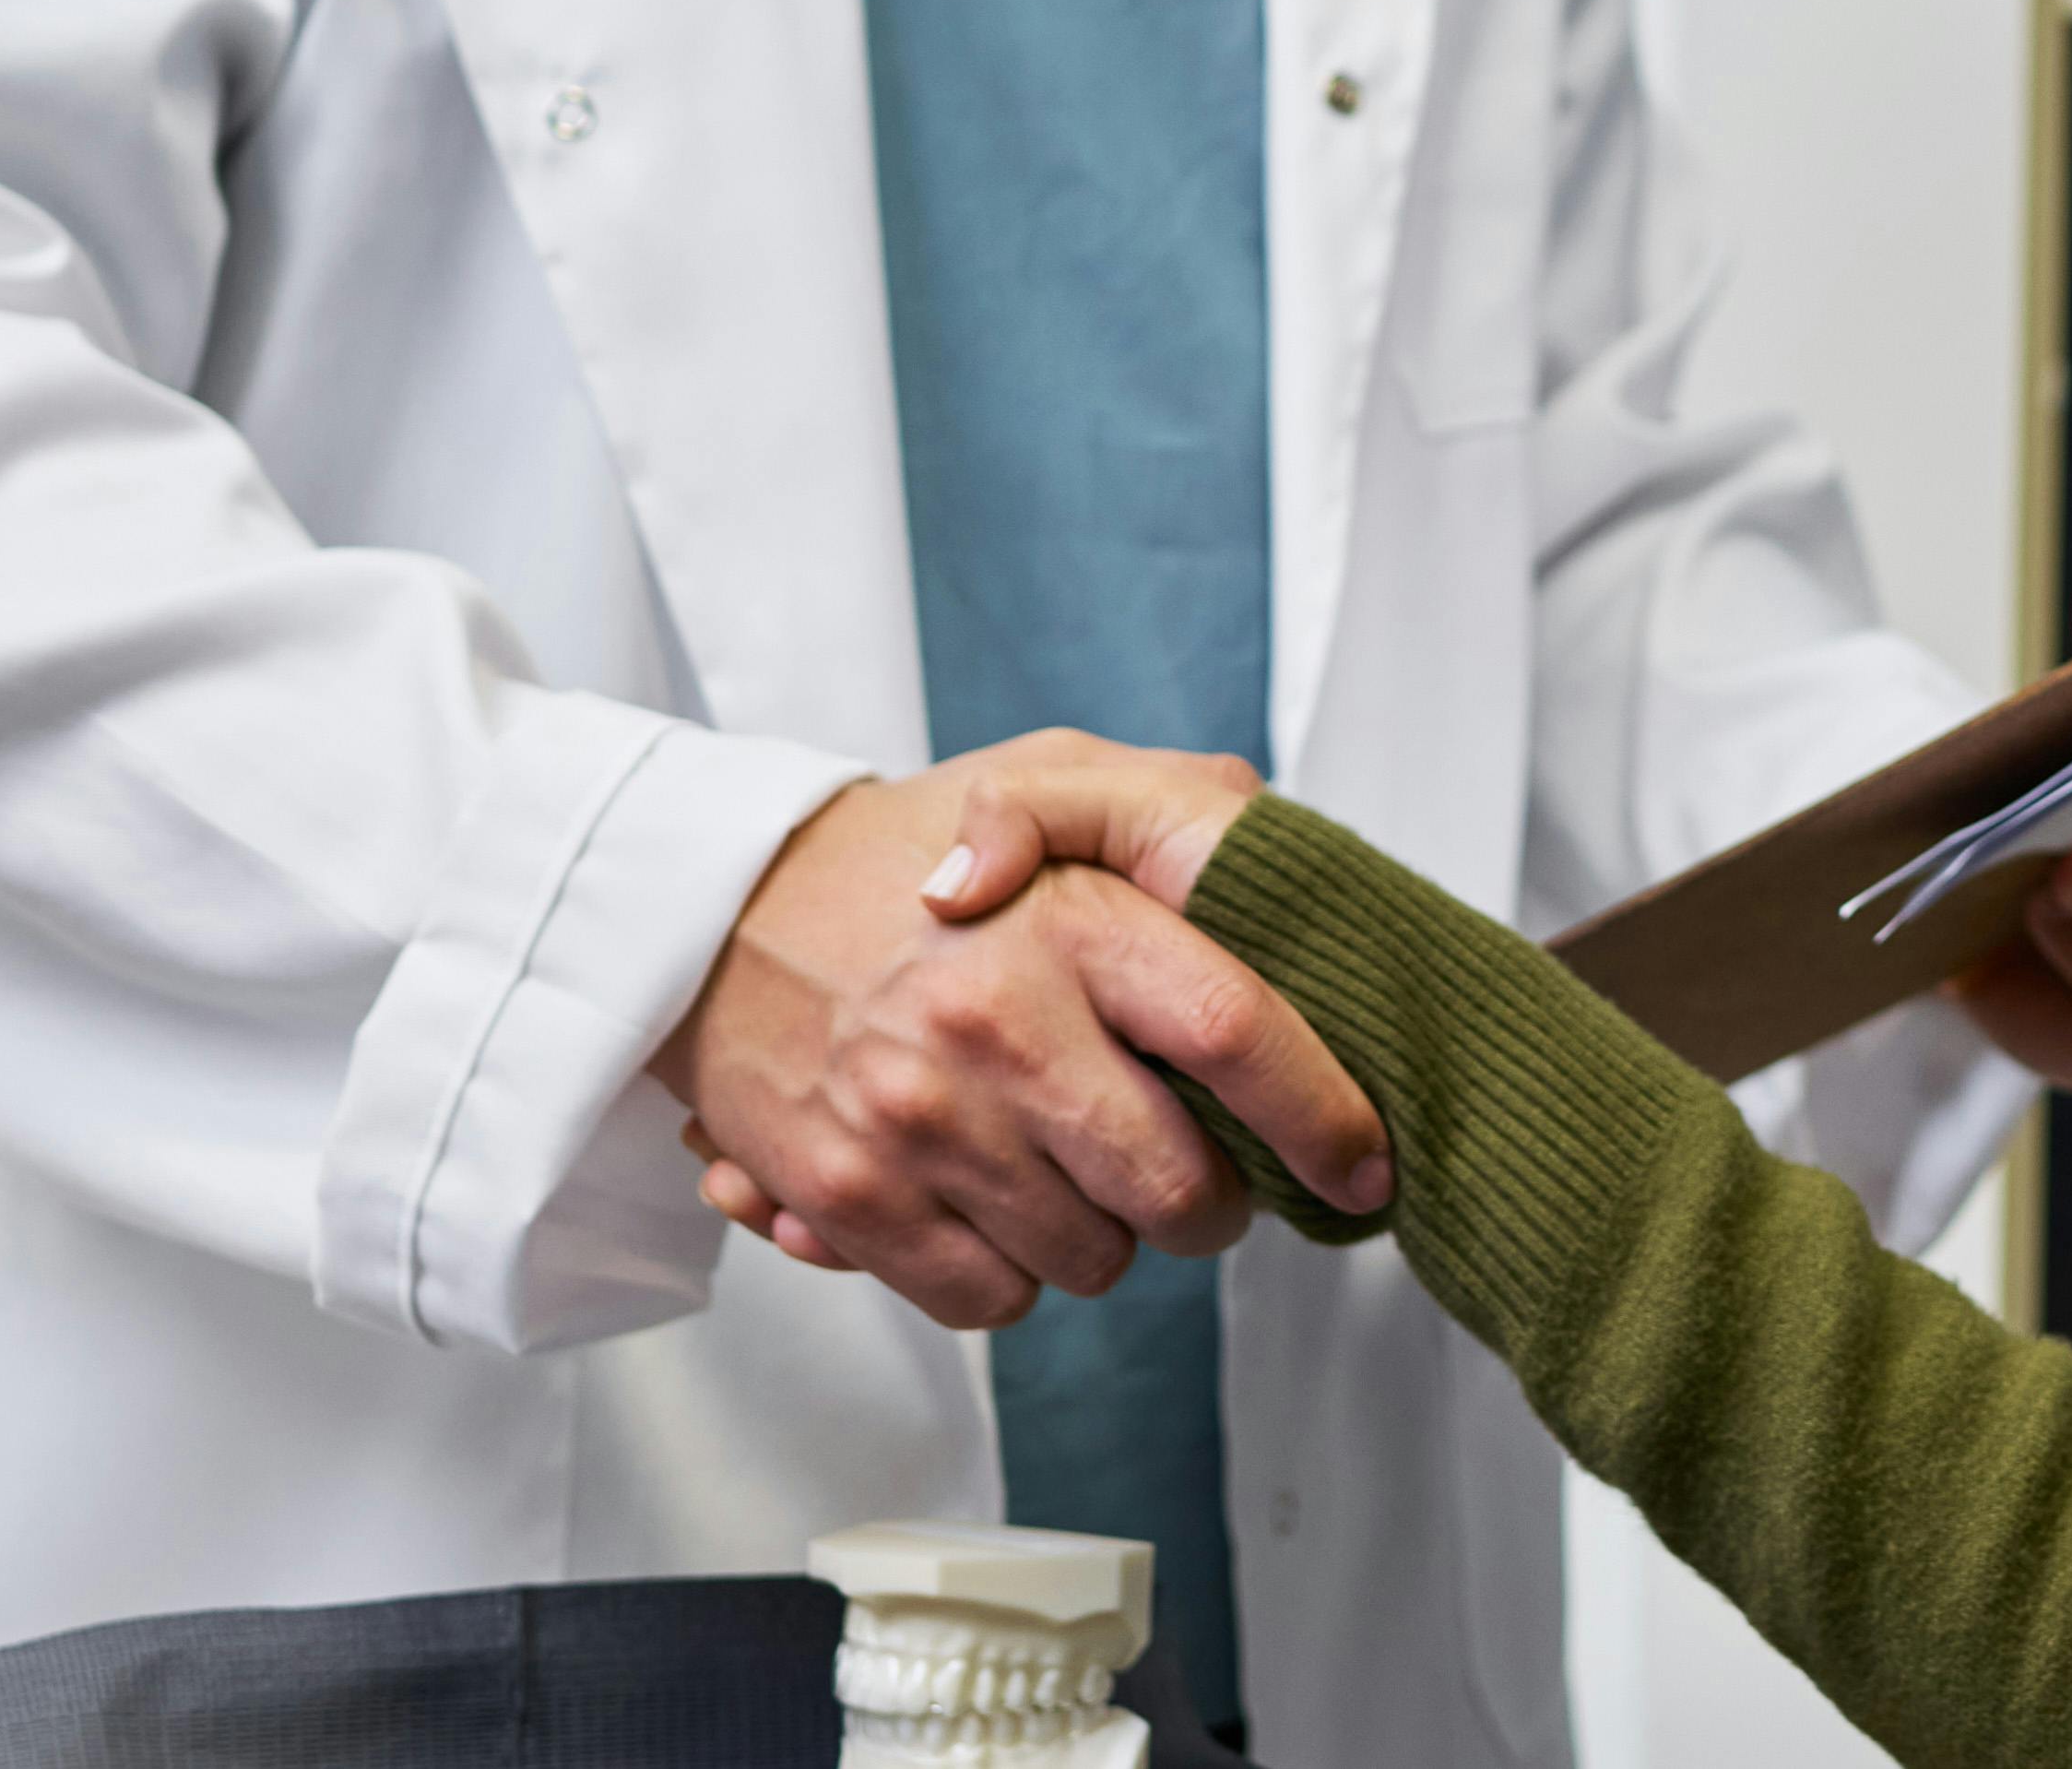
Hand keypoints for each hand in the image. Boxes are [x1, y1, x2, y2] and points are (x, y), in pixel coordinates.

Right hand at [659, 735, 1380, 1330]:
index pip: (1235, 1031)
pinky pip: (990, 1300)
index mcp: (1070, 921)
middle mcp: (999, 1026)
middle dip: (1215, 1205)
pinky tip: (990, 1198)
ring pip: (1093, 1262)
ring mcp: (921, 1121)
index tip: (1361, 1164)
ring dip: (1103, 1234)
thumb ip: (1178, 804)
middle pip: (1180, 1189)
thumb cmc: (902, 851)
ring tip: (1064, 1162)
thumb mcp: (1046, 772)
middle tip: (1196, 1175)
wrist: (711, 905)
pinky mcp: (852, 1196)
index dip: (1321, 1116)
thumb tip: (1281, 875)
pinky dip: (1009, 1274)